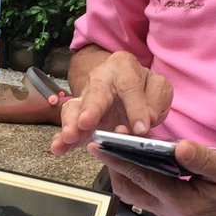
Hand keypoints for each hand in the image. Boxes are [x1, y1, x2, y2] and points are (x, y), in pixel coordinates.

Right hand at [50, 51, 172, 154]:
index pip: (129, 86)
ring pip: (75, 108)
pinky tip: (58, 148)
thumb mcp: (157, 90)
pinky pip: (68, 126)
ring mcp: (86, 99)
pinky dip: (62, 138)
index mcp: (124, 68)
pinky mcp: (77, 116)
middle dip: (91, 109)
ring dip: (71, 124)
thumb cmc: (143, 89)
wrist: (125, 86)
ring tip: (69, 138)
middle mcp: (100, 79)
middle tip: (86, 123)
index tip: (140, 130)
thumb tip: (145, 121)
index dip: (135, 108)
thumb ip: (155, 103)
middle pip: (95, 93)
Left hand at [98, 140, 215, 215]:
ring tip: (115, 146)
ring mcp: (172, 211)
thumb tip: (179, 147)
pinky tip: (134, 154)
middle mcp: (171, 212)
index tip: (99, 145)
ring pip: (134, 193)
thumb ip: (204, 159)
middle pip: (129, 190)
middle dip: (114, 167)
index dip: (119, 160)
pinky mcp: (175, 205)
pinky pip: (145, 191)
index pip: (142, 179)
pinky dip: (135, 174)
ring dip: (122, 171)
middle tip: (104, 141)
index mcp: (183, 204)